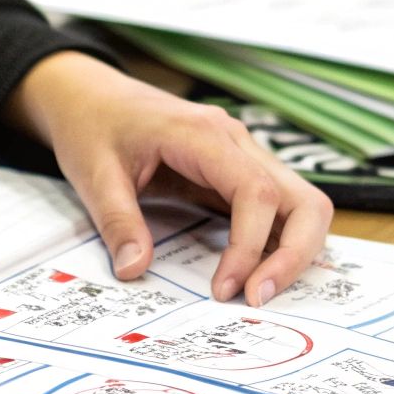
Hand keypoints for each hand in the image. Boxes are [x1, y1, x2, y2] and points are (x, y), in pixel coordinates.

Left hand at [3, 52, 334, 305]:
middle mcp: (236, 142)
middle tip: (258, 298)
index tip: (224, 288)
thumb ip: (117, 222)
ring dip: (290, 252)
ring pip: (300, 205)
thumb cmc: (94, 124)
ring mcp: (242, 155)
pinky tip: (252, 273)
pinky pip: (276, 209)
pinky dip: (276, 243)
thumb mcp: (94, 175)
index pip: (258, 193)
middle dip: (293, 255)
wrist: (89, 95)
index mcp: (205, 135)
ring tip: (256, 292)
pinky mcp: (235, 172)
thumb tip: (134, 269)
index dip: (250, 246)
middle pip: (304, 200)